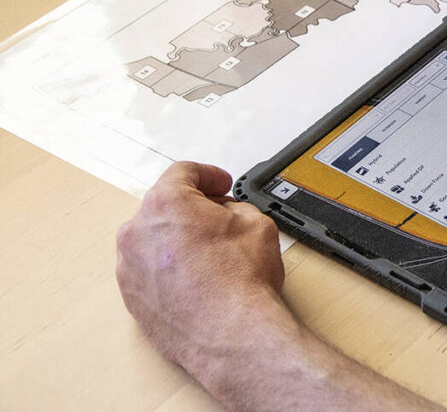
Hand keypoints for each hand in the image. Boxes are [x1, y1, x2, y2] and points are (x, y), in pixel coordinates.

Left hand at [115, 162, 284, 372]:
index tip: (221, 185)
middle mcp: (137, 232)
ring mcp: (129, 267)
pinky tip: (197, 279)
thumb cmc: (241, 280)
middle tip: (220, 218)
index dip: (209, 176)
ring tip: (209, 253)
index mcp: (165, 203)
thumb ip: (234, 208)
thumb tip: (225, 214)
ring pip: (154, 240)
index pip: (183, 173)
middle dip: (192, 208)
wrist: (230, 333)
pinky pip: (149, 270)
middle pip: (164, 206)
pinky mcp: (131, 298)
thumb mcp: (256, 222)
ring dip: (178, 239)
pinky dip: (169, 269)